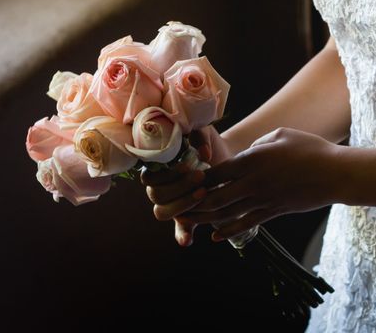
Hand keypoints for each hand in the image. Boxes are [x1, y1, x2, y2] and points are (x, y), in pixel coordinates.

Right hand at [140, 125, 231, 245]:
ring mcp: (171, 203)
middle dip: (178, 187)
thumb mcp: (202, 135)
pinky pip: (180, 229)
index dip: (167, 174)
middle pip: (156, 195)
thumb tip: (204, 154)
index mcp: (156, 169)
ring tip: (204, 192)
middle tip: (201, 177)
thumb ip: (198, 138)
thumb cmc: (207, 144)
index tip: (188, 166)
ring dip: (182, 205)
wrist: (225, 158)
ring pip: (163, 212)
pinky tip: (187, 240)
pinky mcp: (187, 215)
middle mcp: (159, 188)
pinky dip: (182, 235)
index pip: (149, 177)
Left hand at [152, 127, 340, 244]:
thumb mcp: (281, 135)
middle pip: (216, 197)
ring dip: (206, 219)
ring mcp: (264, 200)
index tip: (183, 182)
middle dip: (195, 204)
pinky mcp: (275, 211)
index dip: (198, 179)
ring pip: (228, 214)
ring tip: (189, 222)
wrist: (334, 174)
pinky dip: (230, 231)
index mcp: (252, 160)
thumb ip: (258, 144)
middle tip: (177, 208)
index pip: (217, 172)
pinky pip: (248, 224)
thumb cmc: (310, 148)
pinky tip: (217, 236)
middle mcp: (254, 183)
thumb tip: (247, 154)